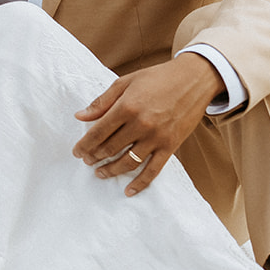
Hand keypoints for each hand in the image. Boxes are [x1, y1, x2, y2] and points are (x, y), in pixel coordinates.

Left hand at [72, 53, 221, 195]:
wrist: (193, 80)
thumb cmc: (156, 78)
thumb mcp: (124, 82)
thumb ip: (102, 102)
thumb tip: (80, 116)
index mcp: (126, 107)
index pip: (98, 132)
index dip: (84, 144)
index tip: (76, 152)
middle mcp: (140, 124)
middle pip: (111, 148)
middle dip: (95, 157)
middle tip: (86, 161)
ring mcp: (157, 138)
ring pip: (128, 162)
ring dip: (111, 170)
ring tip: (100, 173)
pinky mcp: (171, 146)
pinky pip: (153, 170)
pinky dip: (140, 183)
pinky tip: (128, 191)